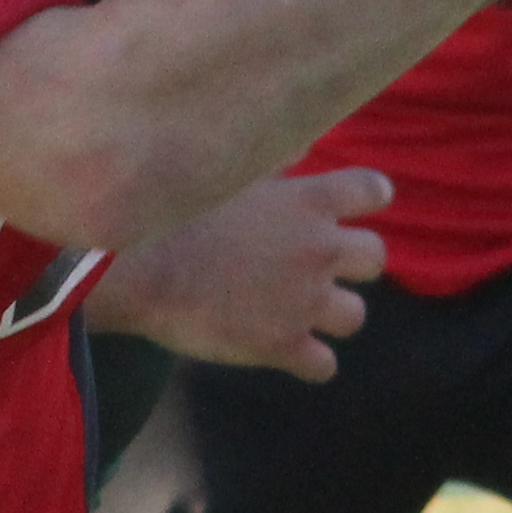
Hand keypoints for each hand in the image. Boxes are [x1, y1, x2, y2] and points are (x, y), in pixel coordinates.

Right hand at [89, 168, 392, 378]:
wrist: (137, 268)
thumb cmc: (175, 212)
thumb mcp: (230, 174)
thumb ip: (275, 162)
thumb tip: (303, 146)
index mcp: (307, 201)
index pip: (372, 191)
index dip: (367, 199)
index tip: (354, 207)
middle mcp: (318, 249)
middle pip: (374, 258)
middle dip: (354, 263)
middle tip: (320, 267)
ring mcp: (303, 301)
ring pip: (354, 316)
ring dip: (332, 314)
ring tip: (300, 311)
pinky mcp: (281, 345)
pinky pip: (324, 366)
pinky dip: (309, 362)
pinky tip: (285, 351)